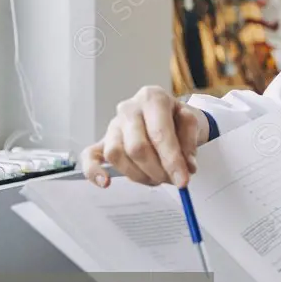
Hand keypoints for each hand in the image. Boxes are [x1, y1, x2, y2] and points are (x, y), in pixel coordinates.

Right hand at [81, 85, 209, 188]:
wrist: (165, 113)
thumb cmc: (176, 118)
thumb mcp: (190, 122)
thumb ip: (190, 143)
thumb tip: (186, 167)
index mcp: (152, 98)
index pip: (159, 133)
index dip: (172, 160)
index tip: (183, 180)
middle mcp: (129, 109)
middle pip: (137, 147)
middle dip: (157, 170)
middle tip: (172, 181)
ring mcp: (113, 125)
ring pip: (117, 155)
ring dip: (138, 175)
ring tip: (156, 178)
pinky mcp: (101, 141)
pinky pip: (90, 157)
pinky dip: (94, 172)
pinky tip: (105, 183)